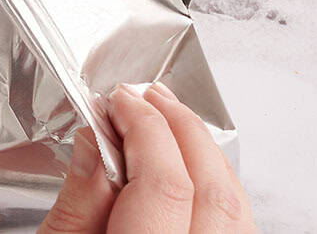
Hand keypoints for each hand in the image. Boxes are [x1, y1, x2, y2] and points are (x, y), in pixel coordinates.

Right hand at [39, 83, 255, 232]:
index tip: (119, 101)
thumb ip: (77, 203)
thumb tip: (97, 138)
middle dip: (181, 128)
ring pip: (236, 208)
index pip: (165, 184)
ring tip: (171, 120)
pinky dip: (217, 187)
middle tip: (149, 96)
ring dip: (204, 153)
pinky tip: (191, 167)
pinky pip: (238, 226)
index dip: (144, 129)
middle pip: (213, 190)